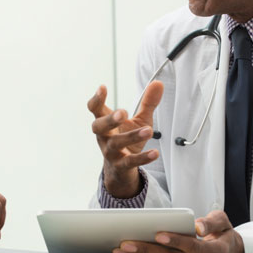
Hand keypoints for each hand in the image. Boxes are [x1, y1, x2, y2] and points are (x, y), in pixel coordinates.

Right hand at [88, 83, 163, 197]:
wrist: (121, 169)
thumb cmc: (127, 139)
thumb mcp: (139, 119)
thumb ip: (147, 102)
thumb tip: (158, 83)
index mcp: (105, 122)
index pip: (95, 109)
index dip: (97, 99)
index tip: (103, 87)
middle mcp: (104, 136)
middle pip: (99, 126)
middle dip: (110, 119)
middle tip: (122, 112)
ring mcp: (110, 152)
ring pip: (116, 144)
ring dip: (132, 136)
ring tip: (148, 131)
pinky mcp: (120, 165)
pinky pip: (130, 162)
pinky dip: (142, 157)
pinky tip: (155, 153)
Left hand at [111, 210, 245, 252]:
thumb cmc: (222, 235)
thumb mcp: (223, 222)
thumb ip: (212, 221)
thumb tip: (197, 225)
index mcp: (214, 252)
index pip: (192, 247)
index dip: (175, 242)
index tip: (158, 234)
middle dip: (147, 251)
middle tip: (127, 243)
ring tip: (121, 250)